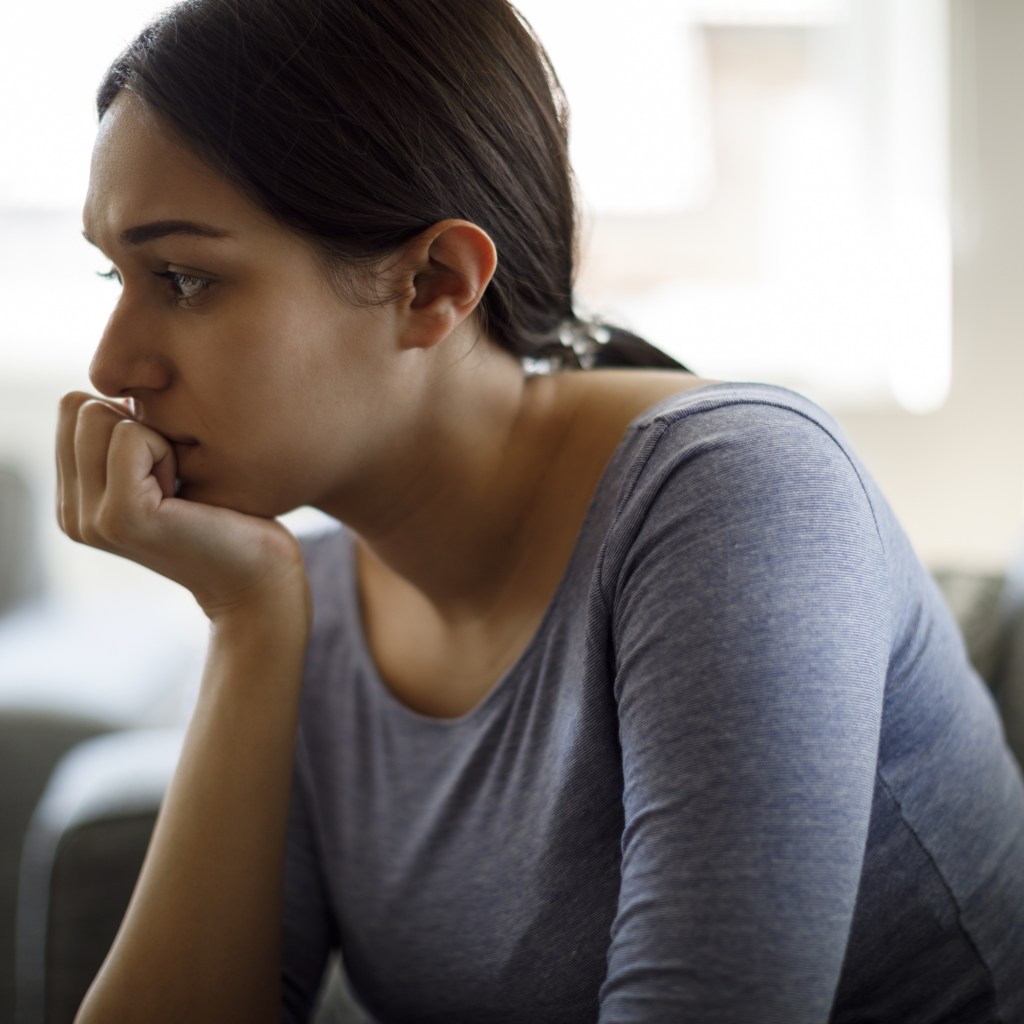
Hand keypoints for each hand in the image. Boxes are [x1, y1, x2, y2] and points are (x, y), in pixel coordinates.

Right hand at [56, 391, 309, 623]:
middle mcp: (70, 512)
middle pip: (80, 406)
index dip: (128, 419)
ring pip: (101, 415)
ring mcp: (90, 518)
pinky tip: (187, 493)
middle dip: (138, 426)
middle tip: (177, 477)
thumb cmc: (227, 515)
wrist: (258, 576)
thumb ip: (126, 434)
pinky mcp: (122, 517)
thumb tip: (119, 383)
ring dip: (156, 439)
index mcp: (74, 498)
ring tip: (181, 487)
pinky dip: (169, 452)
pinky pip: (132, 436)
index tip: (165, 465)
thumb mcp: (165, 467)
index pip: (73, 407)